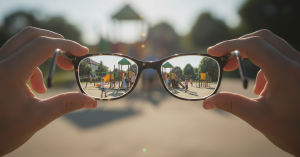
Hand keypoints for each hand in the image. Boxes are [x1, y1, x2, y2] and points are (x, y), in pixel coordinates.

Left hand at [0, 27, 96, 155]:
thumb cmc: (5, 131)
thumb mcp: (38, 117)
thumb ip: (66, 104)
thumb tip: (92, 102)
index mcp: (9, 72)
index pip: (42, 45)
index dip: (66, 45)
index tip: (83, 52)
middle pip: (31, 35)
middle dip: (56, 43)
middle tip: (71, 58)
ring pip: (24, 43)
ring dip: (46, 54)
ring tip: (58, 74)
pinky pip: (18, 55)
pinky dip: (34, 64)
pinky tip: (37, 87)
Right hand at [203, 29, 299, 155]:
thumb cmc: (290, 130)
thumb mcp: (258, 117)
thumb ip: (231, 104)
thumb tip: (207, 102)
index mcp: (285, 73)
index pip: (254, 46)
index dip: (230, 45)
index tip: (213, 52)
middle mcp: (296, 62)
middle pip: (262, 38)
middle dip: (238, 46)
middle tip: (224, 62)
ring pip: (271, 44)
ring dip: (250, 55)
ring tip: (240, 76)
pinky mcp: (299, 67)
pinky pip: (278, 55)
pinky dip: (262, 64)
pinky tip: (261, 87)